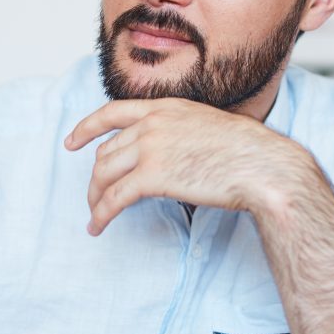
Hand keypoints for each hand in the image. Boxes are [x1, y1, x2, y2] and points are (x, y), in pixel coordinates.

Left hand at [64, 98, 314, 235]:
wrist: (262, 166)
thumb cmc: (248, 152)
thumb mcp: (208, 126)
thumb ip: (182, 132)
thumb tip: (171, 153)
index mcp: (166, 107)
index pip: (113, 112)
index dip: (87, 128)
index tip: (71, 142)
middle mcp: (153, 124)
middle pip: (107, 151)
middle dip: (95, 177)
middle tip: (94, 196)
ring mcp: (151, 148)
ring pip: (105, 175)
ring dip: (95, 198)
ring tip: (95, 215)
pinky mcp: (152, 177)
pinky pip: (114, 198)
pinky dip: (101, 214)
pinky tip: (97, 227)